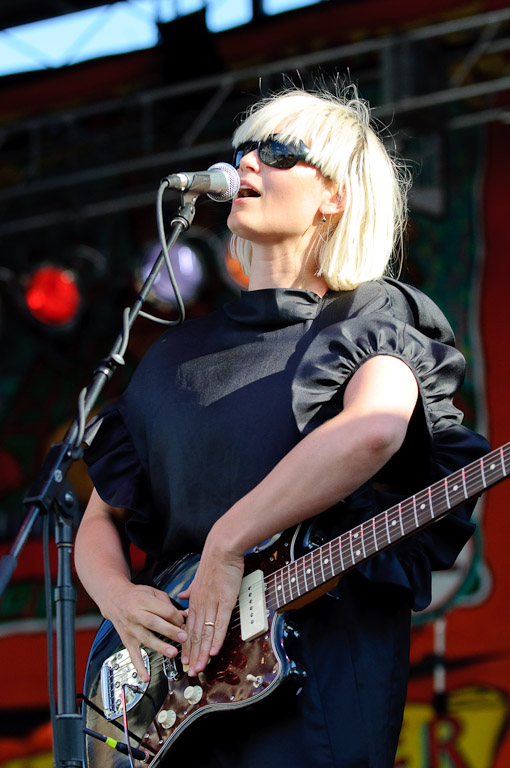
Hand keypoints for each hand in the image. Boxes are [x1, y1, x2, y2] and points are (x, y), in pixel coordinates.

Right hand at [101, 579, 187, 681]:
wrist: (115, 599)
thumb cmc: (137, 595)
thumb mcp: (153, 592)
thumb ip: (168, 604)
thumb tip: (184, 617)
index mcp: (145, 600)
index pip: (164, 610)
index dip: (176, 617)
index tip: (184, 623)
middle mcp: (136, 615)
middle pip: (154, 623)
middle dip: (170, 631)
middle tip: (184, 638)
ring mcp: (131, 628)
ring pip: (146, 638)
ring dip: (160, 647)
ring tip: (173, 653)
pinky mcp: (127, 640)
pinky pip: (133, 655)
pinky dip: (139, 667)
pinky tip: (146, 677)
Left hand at [178, 528, 244, 677]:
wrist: (222, 549)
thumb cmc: (213, 563)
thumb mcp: (197, 578)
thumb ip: (189, 590)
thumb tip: (181, 595)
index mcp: (194, 601)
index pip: (189, 629)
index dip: (186, 646)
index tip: (184, 660)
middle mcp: (200, 605)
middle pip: (195, 635)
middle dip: (192, 655)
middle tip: (190, 672)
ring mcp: (212, 605)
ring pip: (205, 633)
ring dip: (202, 653)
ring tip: (199, 668)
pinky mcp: (225, 602)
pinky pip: (220, 624)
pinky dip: (217, 639)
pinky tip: (213, 651)